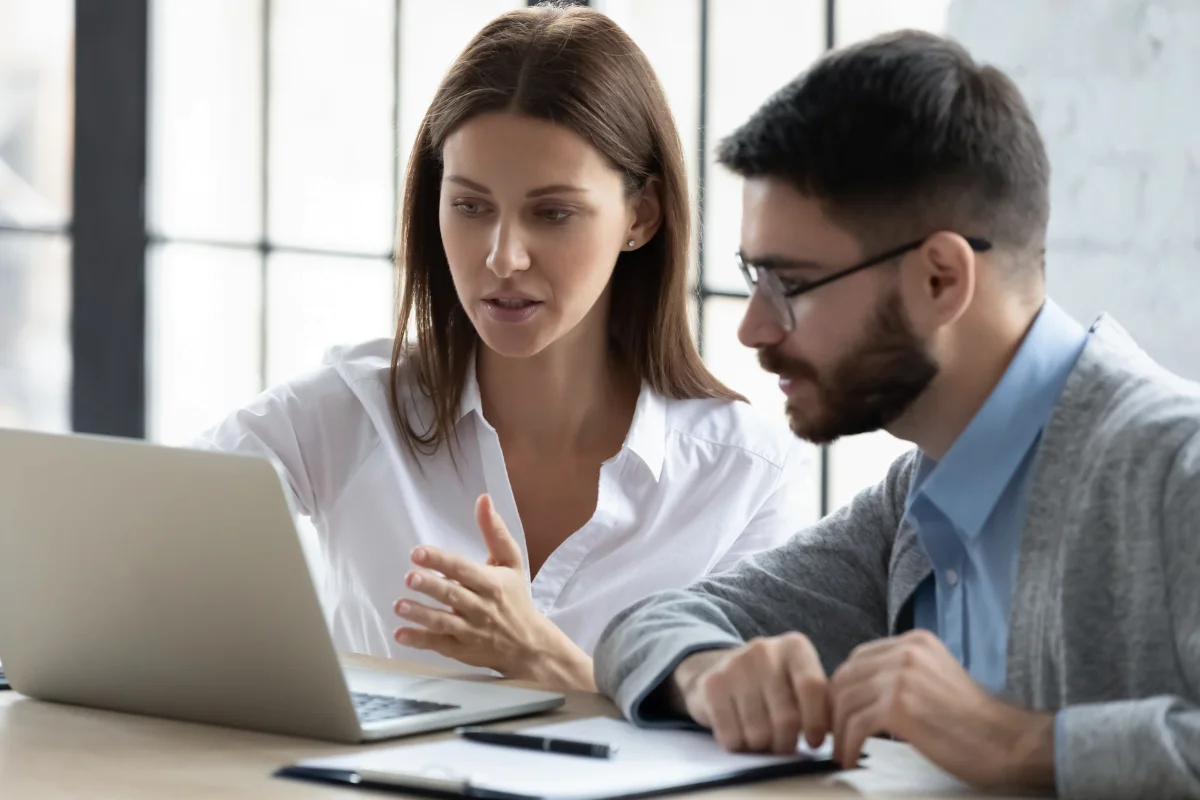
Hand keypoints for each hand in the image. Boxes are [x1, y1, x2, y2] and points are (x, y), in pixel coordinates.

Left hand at [392, 494, 592, 689]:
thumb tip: (483, 499)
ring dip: (420, 614)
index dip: (440, 560)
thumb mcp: (511, 563)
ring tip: (399, 605)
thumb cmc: (516, 598)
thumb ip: (495, 532)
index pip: (463, 570)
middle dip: (430, 586)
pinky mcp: (461, 650)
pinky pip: (438, 644)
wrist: (529, 645)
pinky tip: (400, 634)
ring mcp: (470, 631)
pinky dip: (419, 641)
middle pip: (452, 595)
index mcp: (491, 584)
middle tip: (409, 577)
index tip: (418, 552)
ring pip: (443, 622)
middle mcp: (481, 608)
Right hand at [672, 633, 830, 753]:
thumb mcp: (800, 684)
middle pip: (787, 718)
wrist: (723, 670)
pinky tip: (740, 734)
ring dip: (762, 747)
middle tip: (785, 745)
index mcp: (794, 647)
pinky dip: (738, 746)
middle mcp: (764, 650)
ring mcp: (735, 665)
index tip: (815, 742)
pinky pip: (731, 736)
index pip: (813, 688)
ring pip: (759, 732)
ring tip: (762, 738)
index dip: (817, 722)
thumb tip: (843, 734)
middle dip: (787, 743)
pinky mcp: (711, 685)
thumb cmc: (774, 685)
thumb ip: (823, 704)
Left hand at [829, 629, 1055, 788]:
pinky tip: (852, 758)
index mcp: (915, 642)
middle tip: (834, 735)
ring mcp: (901, 676)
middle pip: (846, 677)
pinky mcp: (899, 706)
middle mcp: (906, 652)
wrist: (1008, 742)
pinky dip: (848, 745)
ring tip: (842, 751)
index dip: (844, 688)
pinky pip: (855, 725)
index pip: (859, 658)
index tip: (841, 713)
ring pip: (845, 702)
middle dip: (835, 709)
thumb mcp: (937, 678)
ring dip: (839, 731)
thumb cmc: (975, 722)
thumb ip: (903, 674)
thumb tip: (862, 691)